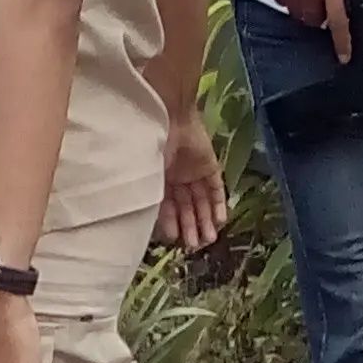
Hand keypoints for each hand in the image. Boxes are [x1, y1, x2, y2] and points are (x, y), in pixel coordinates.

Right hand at [157, 111, 229, 251]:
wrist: (169, 116)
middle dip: (190, 226)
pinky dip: (218, 204)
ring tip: (208, 239)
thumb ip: (150, 192)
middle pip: (186, 206)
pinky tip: (220, 221)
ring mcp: (194, 173)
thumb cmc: (150, 143)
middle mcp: (176, 178)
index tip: (173, 238)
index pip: (166, 205)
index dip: (170, 222)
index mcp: (158, 178)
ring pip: (201, 201)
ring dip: (205, 220)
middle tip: (194, 245)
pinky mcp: (210, 167)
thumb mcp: (147, 170)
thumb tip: (143, 216)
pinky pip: (216, 189)